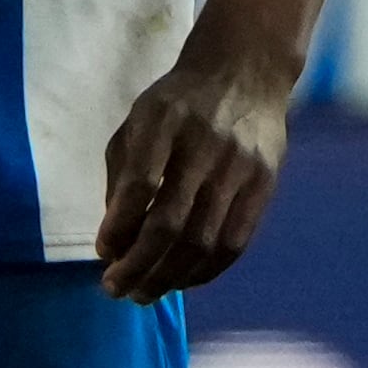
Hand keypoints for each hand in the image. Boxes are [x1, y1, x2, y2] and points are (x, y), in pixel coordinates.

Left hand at [95, 39, 293, 301]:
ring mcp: (240, 167)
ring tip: (144, 294)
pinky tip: (182, 281)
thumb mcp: (138, 122)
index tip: (102, 253)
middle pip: (170, 223)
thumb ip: (122, 176)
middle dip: (138, 266)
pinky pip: (235, 243)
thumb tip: (113, 241)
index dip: (118, 226)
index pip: (139, 184)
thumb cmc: (178, 105)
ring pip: (203, 242)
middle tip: (115, 289)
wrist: (245, 73)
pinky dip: (205, 271)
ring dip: (169, 278)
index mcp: (164, 121)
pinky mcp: (265, 184)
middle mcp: (205, 145)